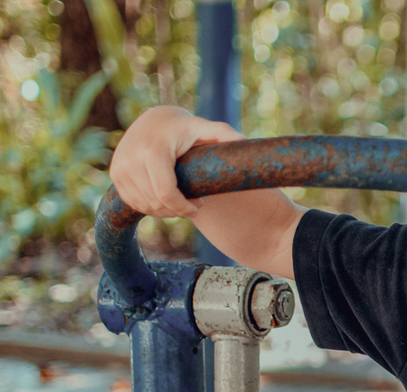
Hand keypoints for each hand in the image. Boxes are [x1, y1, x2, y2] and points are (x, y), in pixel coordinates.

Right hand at [110, 105, 243, 219]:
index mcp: (153, 151)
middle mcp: (130, 159)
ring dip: (165, 210)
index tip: (198, 207)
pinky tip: (165, 199)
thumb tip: (244, 140)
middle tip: (192, 203)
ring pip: (145, 206)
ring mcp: (120, 168)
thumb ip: (223, 133)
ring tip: (181, 200)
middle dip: (177, 210)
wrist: (153, 120)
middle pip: (156, 203)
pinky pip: (133, 203)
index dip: (184, 207)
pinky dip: (151, 207)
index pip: (166, 194)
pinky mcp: (115, 175)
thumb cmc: (185, 128)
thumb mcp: (204, 128)